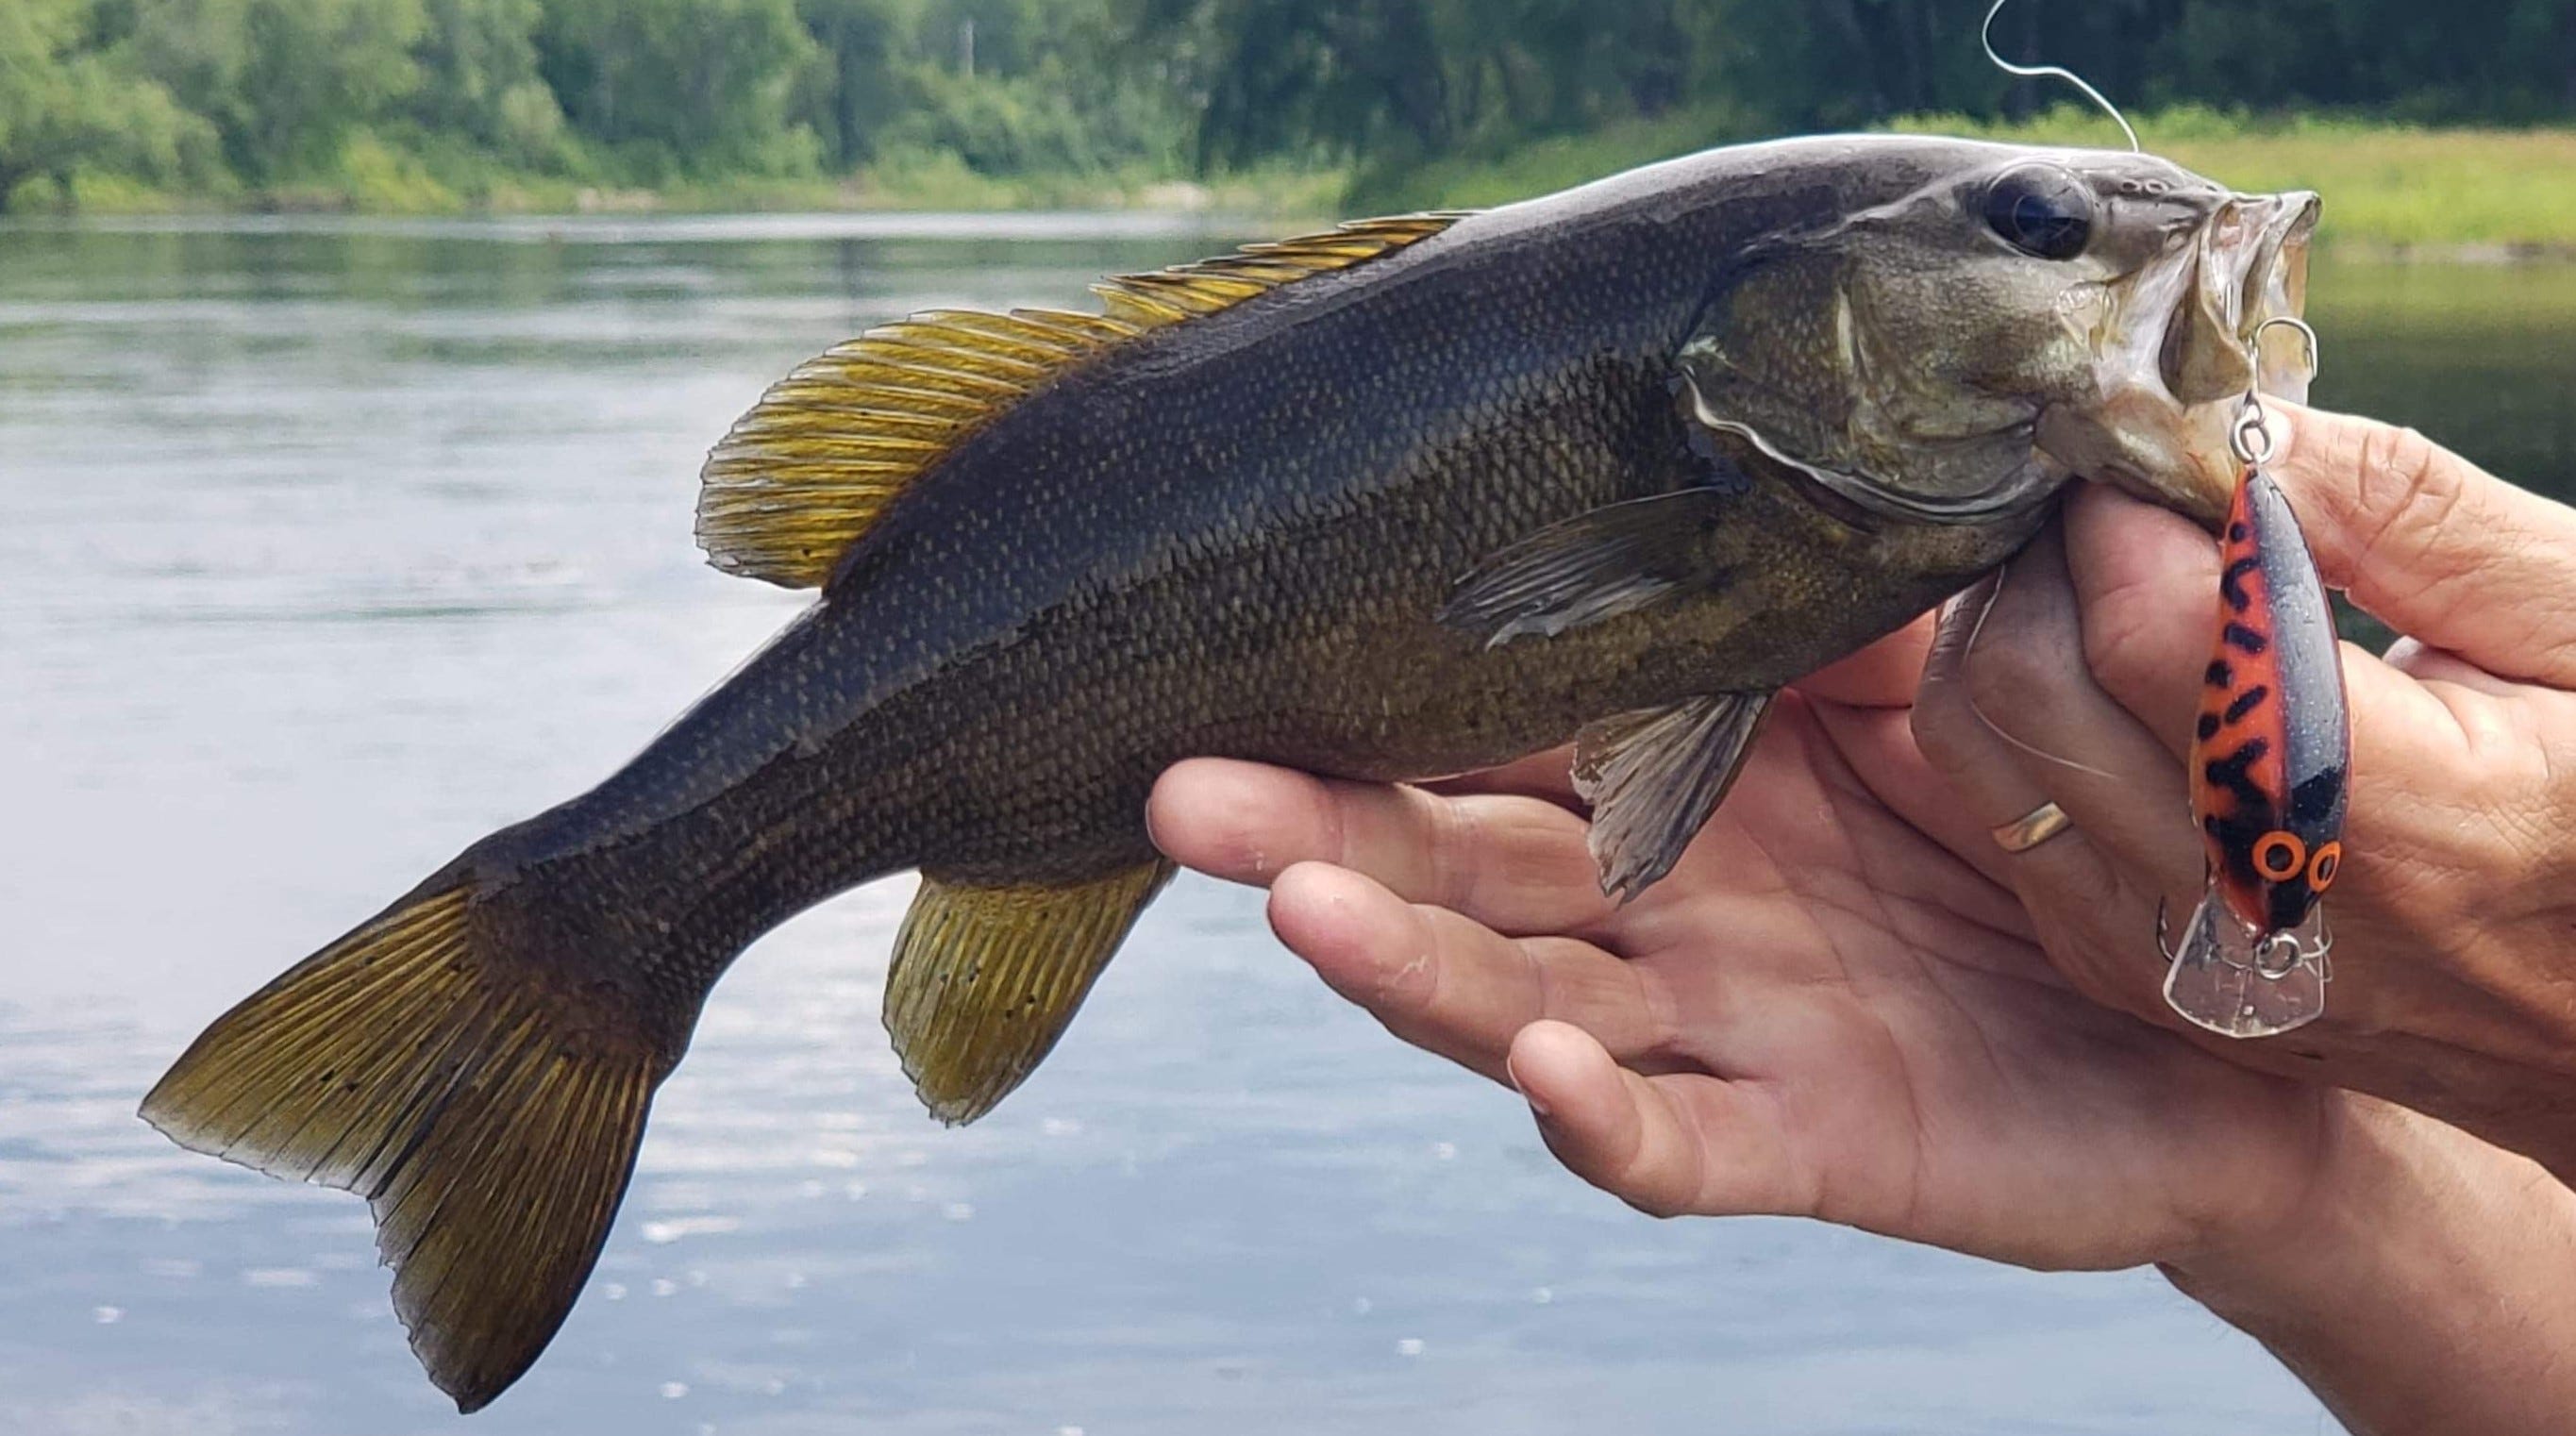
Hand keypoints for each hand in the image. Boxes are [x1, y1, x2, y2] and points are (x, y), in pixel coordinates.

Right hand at [1147, 649, 2333, 1273]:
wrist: (2257, 968)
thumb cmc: (2066, 790)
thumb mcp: (1940, 650)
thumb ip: (1825, 575)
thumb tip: (1735, 425)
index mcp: (1678, 776)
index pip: (1487, 737)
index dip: (1366, 706)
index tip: (1245, 648)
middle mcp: (1665, 903)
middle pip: (1452, 875)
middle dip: (1315, 835)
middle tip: (1177, 788)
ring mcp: (1721, 1024)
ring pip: (1520, 1005)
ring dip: (1406, 965)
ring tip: (1298, 908)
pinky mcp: (1811, 1138)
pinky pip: (1679, 1142)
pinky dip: (1597, 1118)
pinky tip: (1538, 1070)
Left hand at [1909, 403, 2575, 1179]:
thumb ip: (2405, 514)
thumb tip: (2234, 427)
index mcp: (2397, 821)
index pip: (2152, 631)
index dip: (2126, 508)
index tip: (2153, 443)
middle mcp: (2260, 910)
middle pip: (2031, 682)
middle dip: (2050, 553)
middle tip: (2123, 492)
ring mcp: (2185, 966)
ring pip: (1980, 751)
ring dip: (2012, 628)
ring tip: (2111, 568)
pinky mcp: (2146, 981)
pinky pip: (2007, 824)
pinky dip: (2020, 722)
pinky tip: (2107, 670)